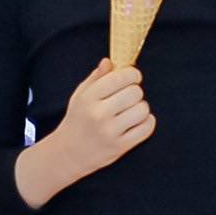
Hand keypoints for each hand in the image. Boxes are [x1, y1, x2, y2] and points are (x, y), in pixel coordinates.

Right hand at [13, 59, 153, 207]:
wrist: (68, 154)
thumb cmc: (77, 120)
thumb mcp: (80, 95)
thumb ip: (97, 77)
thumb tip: (110, 61)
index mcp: (89, 98)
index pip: (120, 78)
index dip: (132, 74)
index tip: (133, 76)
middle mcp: (99, 114)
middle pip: (135, 92)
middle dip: (135, 91)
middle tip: (129, 96)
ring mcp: (110, 132)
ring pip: (143, 109)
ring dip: (141, 107)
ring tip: (131, 110)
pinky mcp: (120, 146)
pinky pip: (147, 128)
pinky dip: (147, 122)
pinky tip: (137, 121)